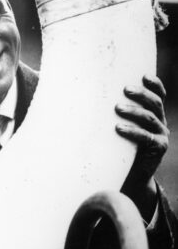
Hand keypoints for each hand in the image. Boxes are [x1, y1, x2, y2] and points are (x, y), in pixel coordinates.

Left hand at [115, 74, 168, 216]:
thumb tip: (86, 92)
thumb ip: (115, 111)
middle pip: (155, 102)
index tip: (144, 75)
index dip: (155, 84)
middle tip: (126, 89)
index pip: (158, 94)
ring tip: (118, 108)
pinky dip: (133, 131)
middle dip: (141, 94)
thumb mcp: (121, 124)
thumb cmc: (121, 143)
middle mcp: (160, 121)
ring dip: (133, 111)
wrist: (131, 172)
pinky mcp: (159, 147)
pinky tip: (119, 128)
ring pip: (150, 118)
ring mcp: (161, 134)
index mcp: (154, 112)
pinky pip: (146, 137)